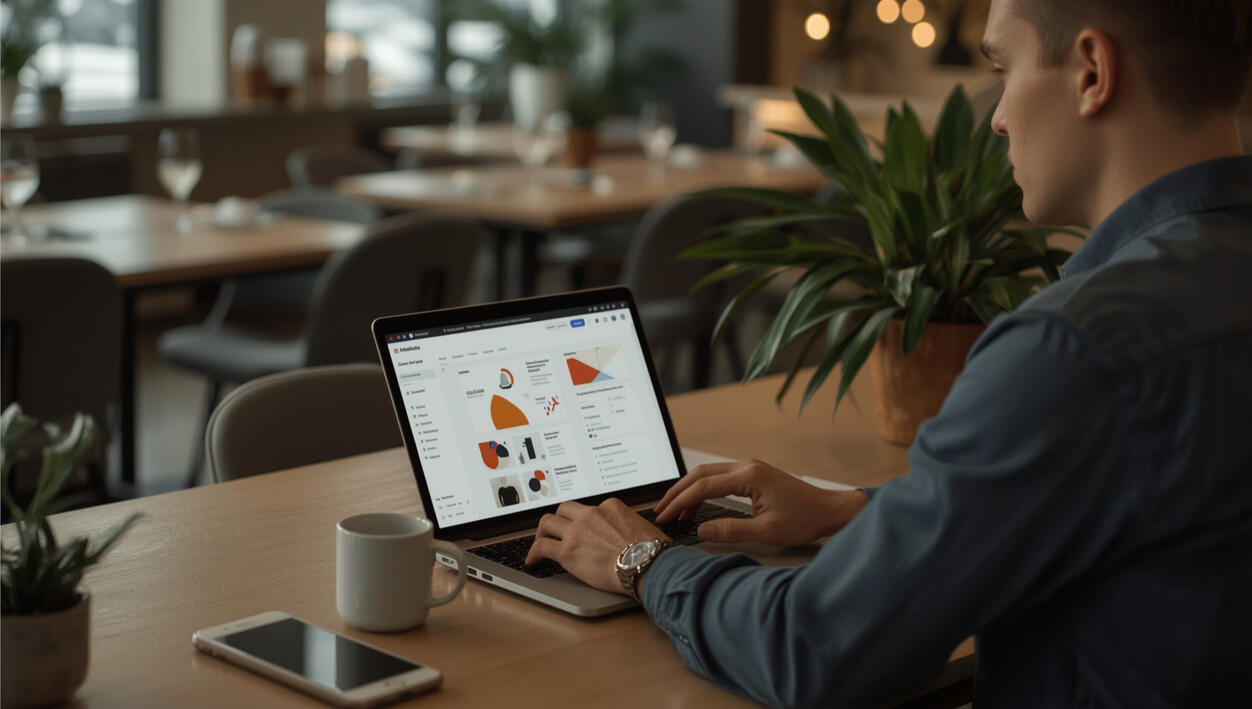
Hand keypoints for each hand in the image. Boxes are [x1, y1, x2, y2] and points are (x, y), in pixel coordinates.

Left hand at [525, 498, 668, 594]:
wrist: (648, 565)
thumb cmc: (652, 552)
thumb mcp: (643, 528)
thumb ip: (628, 527)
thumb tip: (632, 538)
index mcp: (610, 506)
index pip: (590, 509)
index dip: (584, 520)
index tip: (582, 528)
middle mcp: (591, 514)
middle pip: (565, 509)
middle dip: (559, 519)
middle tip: (556, 530)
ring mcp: (576, 531)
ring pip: (548, 522)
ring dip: (542, 532)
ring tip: (540, 541)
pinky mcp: (567, 551)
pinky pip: (542, 546)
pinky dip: (534, 552)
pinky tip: (533, 560)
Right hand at [653, 459, 866, 546]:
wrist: (829, 510)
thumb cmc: (804, 519)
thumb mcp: (766, 531)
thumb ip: (730, 530)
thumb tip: (701, 529)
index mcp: (748, 476)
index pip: (703, 486)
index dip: (681, 502)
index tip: (666, 515)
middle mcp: (746, 466)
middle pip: (700, 474)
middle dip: (678, 492)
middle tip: (661, 510)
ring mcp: (750, 468)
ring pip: (708, 474)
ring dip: (689, 489)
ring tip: (675, 510)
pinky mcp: (753, 474)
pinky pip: (720, 477)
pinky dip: (703, 489)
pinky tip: (698, 505)